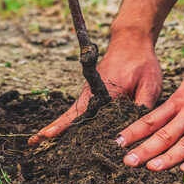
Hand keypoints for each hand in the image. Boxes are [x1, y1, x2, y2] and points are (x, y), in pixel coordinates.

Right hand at [29, 36, 161, 144]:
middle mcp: (93, 91)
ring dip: (60, 126)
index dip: (64, 125)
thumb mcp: (150, 85)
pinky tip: (65, 132)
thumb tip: (137, 132)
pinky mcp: (94, 92)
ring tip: (41, 141)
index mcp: (104, 90)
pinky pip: (81, 109)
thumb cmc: (142, 61)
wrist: (132, 40)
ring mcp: (91, 91)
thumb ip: (143, 108)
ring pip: (75, 113)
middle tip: (33, 143)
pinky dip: (71, 120)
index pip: (81, 112)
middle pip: (71, 114)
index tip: (47, 134)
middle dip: (54, 128)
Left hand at [117, 44, 183, 171]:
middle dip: (145, 148)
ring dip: (168, 157)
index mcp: (182, 96)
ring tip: (152, 168)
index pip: (153, 118)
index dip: (135, 131)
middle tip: (128, 161)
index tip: (120, 141)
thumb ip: (182, 99)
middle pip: (165, 132)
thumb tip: (167, 113)